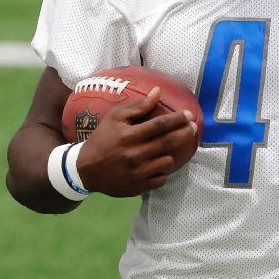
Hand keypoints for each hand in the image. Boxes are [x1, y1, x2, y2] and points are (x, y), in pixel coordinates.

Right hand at [76, 87, 198, 197]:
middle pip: (168, 142)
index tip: (188, 115)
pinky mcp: (140, 186)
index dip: (177, 119)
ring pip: (168, 162)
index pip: (160, 125)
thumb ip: (137, 106)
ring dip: (170, 154)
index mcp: (129, 136)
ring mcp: (139, 172)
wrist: (86, 170)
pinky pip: (162, 178)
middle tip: (193, 127)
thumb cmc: (101, 140)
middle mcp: (136, 154)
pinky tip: (157, 164)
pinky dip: (162, 171)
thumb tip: (157, 92)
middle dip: (184, 133)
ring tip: (167, 149)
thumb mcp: (114, 118)